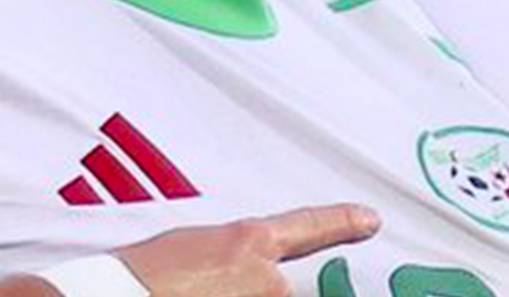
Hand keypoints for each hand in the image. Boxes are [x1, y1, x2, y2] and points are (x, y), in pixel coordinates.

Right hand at [117, 203, 381, 296]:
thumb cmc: (140, 278)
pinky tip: (202, 295)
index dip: (342, 222)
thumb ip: (228, 261)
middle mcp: (267, 279)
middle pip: (287, 292)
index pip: (309, 227)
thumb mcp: (188, 250)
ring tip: (200, 290)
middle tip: (212, 286)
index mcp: (247, 242)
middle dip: (260, 291)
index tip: (368, 219)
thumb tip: (233, 277)